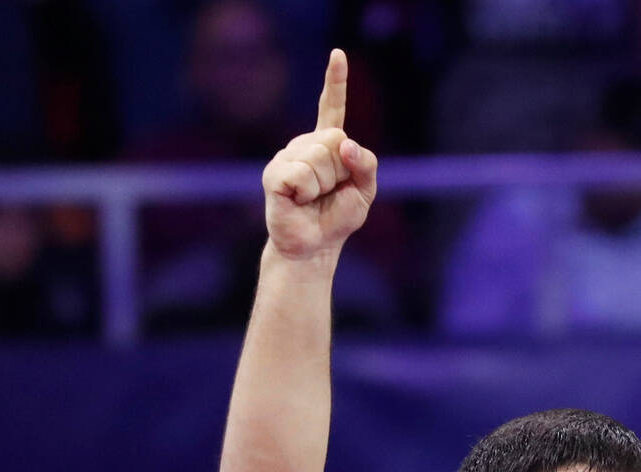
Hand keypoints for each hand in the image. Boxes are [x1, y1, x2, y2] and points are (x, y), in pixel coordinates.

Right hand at [261, 49, 378, 260]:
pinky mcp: (274, 175)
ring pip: (319, 157)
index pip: (331, 108)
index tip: (338, 55)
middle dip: (341, 171)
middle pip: (334, 139)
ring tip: (314, 198)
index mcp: (326, 145)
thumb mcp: (365, 191)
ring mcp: (286, 157)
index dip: (335, 82)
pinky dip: (308, 192)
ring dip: (324, 185)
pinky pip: (301, 174)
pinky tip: (299, 201)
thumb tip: (345, 143)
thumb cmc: (338, 218)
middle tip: (329, 192)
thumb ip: (366, 164)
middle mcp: (304, 145)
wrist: (315, 246)